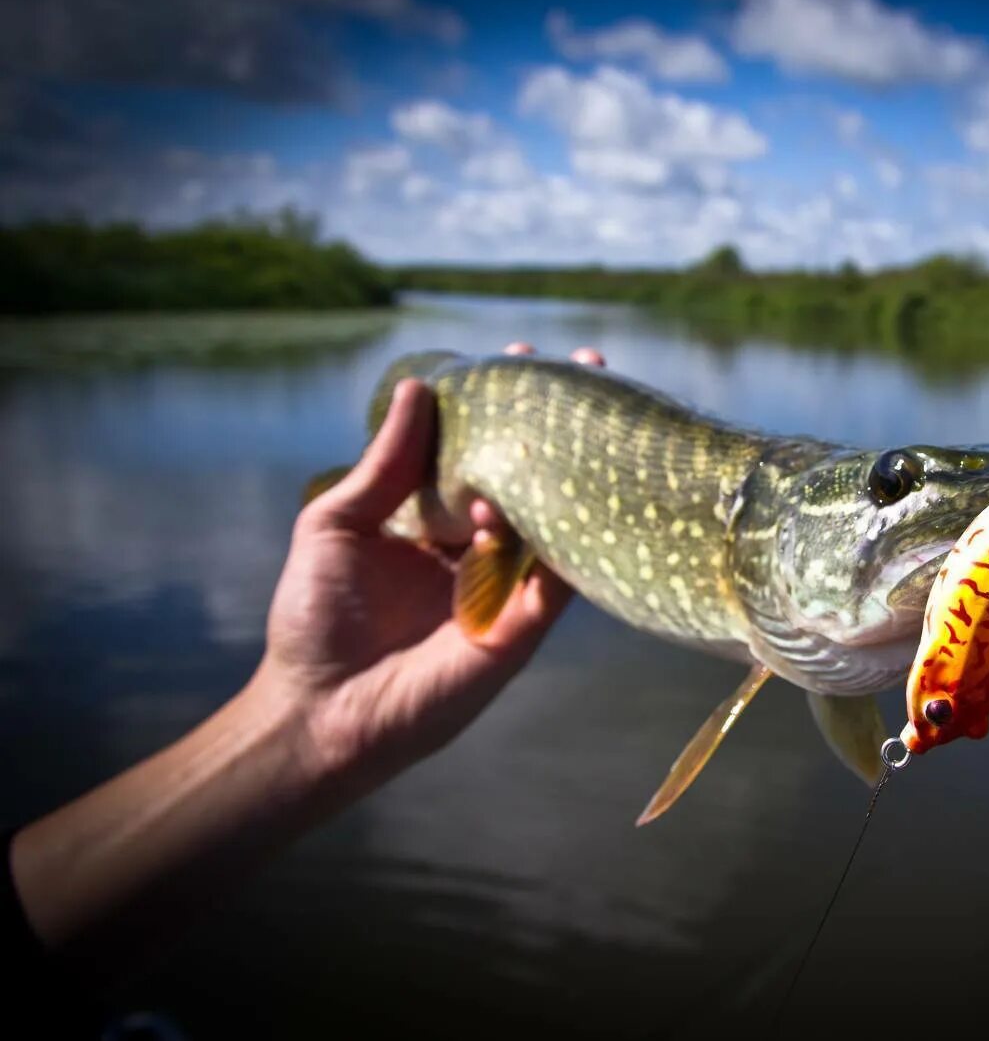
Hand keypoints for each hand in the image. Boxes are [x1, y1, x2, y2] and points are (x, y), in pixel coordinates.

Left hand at [259, 343, 605, 782]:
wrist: (321, 707)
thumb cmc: (316, 617)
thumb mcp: (338, 522)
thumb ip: (385, 464)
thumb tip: (418, 387)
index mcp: (435, 520)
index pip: (481, 451)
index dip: (502, 406)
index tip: (520, 358)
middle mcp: (480, 547)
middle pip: (530, 476)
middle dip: (559, 425)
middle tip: (587, 368)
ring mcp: (508, 585)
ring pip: (555, 517)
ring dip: (577, 468)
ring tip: (596, 416)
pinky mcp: (523, 625)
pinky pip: (561, 575)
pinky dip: (570, 535)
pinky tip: (577, 487)